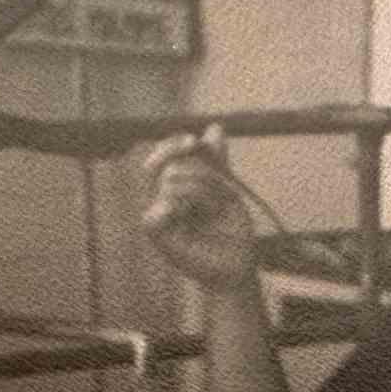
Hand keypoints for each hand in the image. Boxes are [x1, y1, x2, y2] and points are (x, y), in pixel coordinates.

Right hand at [139, 124, 255, 294]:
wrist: (237, 264)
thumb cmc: (231, 230)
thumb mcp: (227, 190)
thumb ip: (216, 162)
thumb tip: (215, 127)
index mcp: (177, 186)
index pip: (165, 154)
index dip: (175, 144)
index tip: (194, 141)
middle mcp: (163, 198)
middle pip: (173, 166)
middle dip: (205, 176)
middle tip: (223, 196)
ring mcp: (159, 217)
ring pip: (170, 183)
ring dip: (202, 193)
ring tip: (216, 211)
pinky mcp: (158, 236)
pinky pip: (154, 214)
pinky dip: (173, 209)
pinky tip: (187, 217)